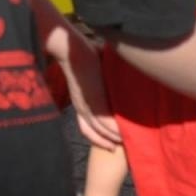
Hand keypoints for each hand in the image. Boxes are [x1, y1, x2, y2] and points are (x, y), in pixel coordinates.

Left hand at [52, 32, 120, 149]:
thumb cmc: (81, 52)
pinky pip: (103, 121)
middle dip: (103, 141)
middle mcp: (81, 105)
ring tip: (124, 143)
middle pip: (90, 131)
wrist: (70, 48)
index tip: (110, 139)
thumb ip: (103, 73)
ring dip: (110, 138)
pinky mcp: (93, 100)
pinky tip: (122, 134)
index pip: (86, 124)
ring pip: (98, 129)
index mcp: (80, 99)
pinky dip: (112, 130)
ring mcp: (86, 104)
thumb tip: (116, 67)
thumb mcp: (93, 68)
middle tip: (116, 148)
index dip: (96, 134)